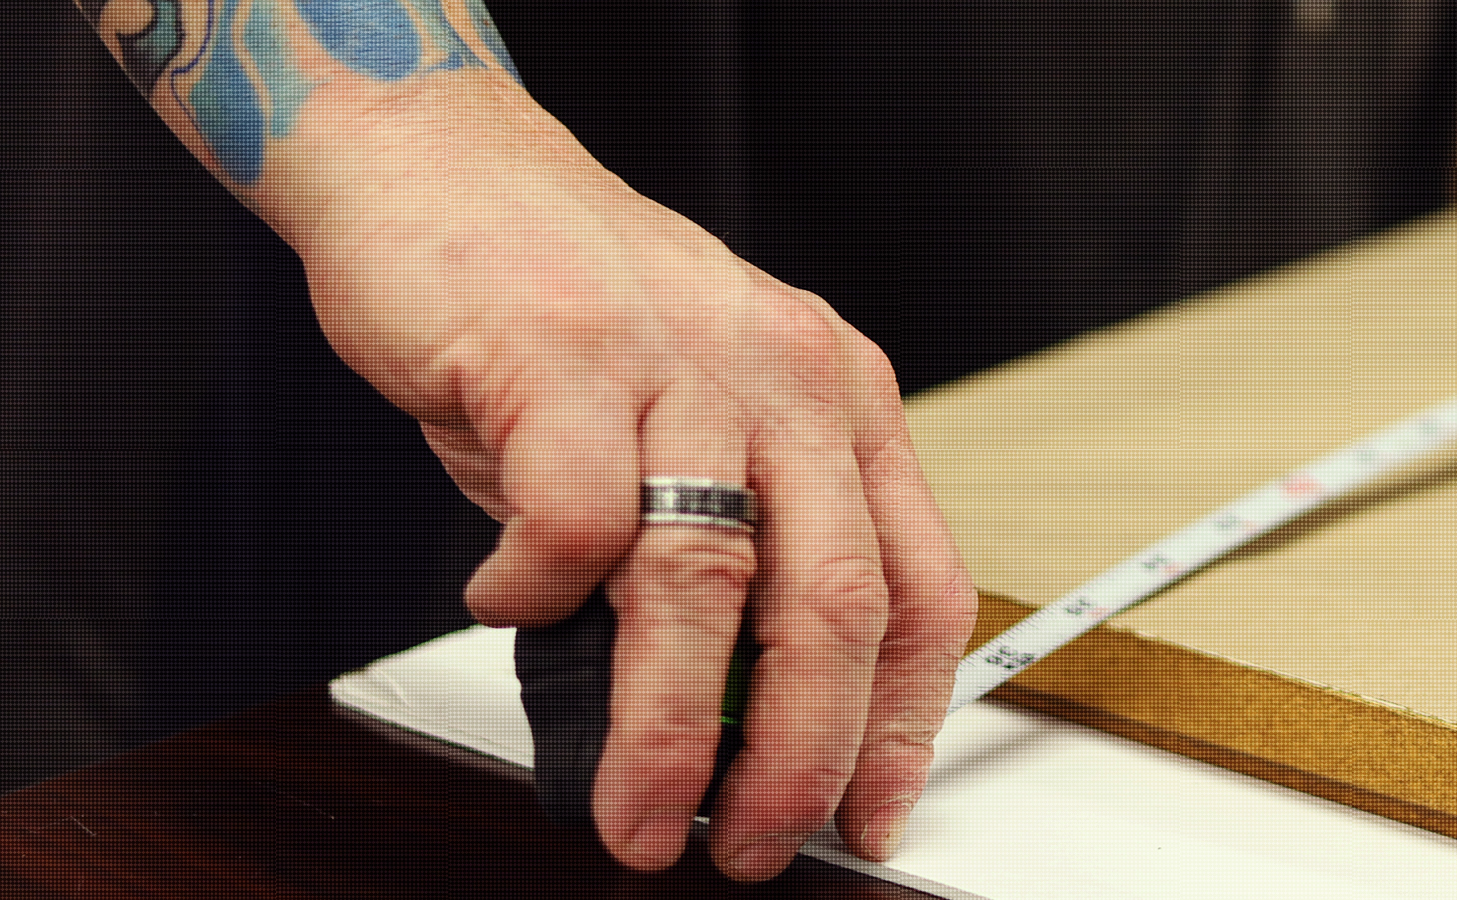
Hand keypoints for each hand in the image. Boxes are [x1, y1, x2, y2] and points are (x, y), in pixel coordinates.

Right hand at [288, 92, 974, 880]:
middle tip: (755, 845)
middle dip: (799, 759)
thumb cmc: (574, 313)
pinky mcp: (562, 355)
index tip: (872, 813)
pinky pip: (569, 526)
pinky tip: (505, 607)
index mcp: (844, 401)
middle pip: (831, 607)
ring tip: (636, 811)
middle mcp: (787, 376)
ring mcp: (681, 361)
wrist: (445, 167)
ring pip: (701, 587)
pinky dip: (533, 598)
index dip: (902, 722)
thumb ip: (732, 554)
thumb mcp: (697, 428)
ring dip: (668, 733)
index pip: (920, 589)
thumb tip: (728, 727)